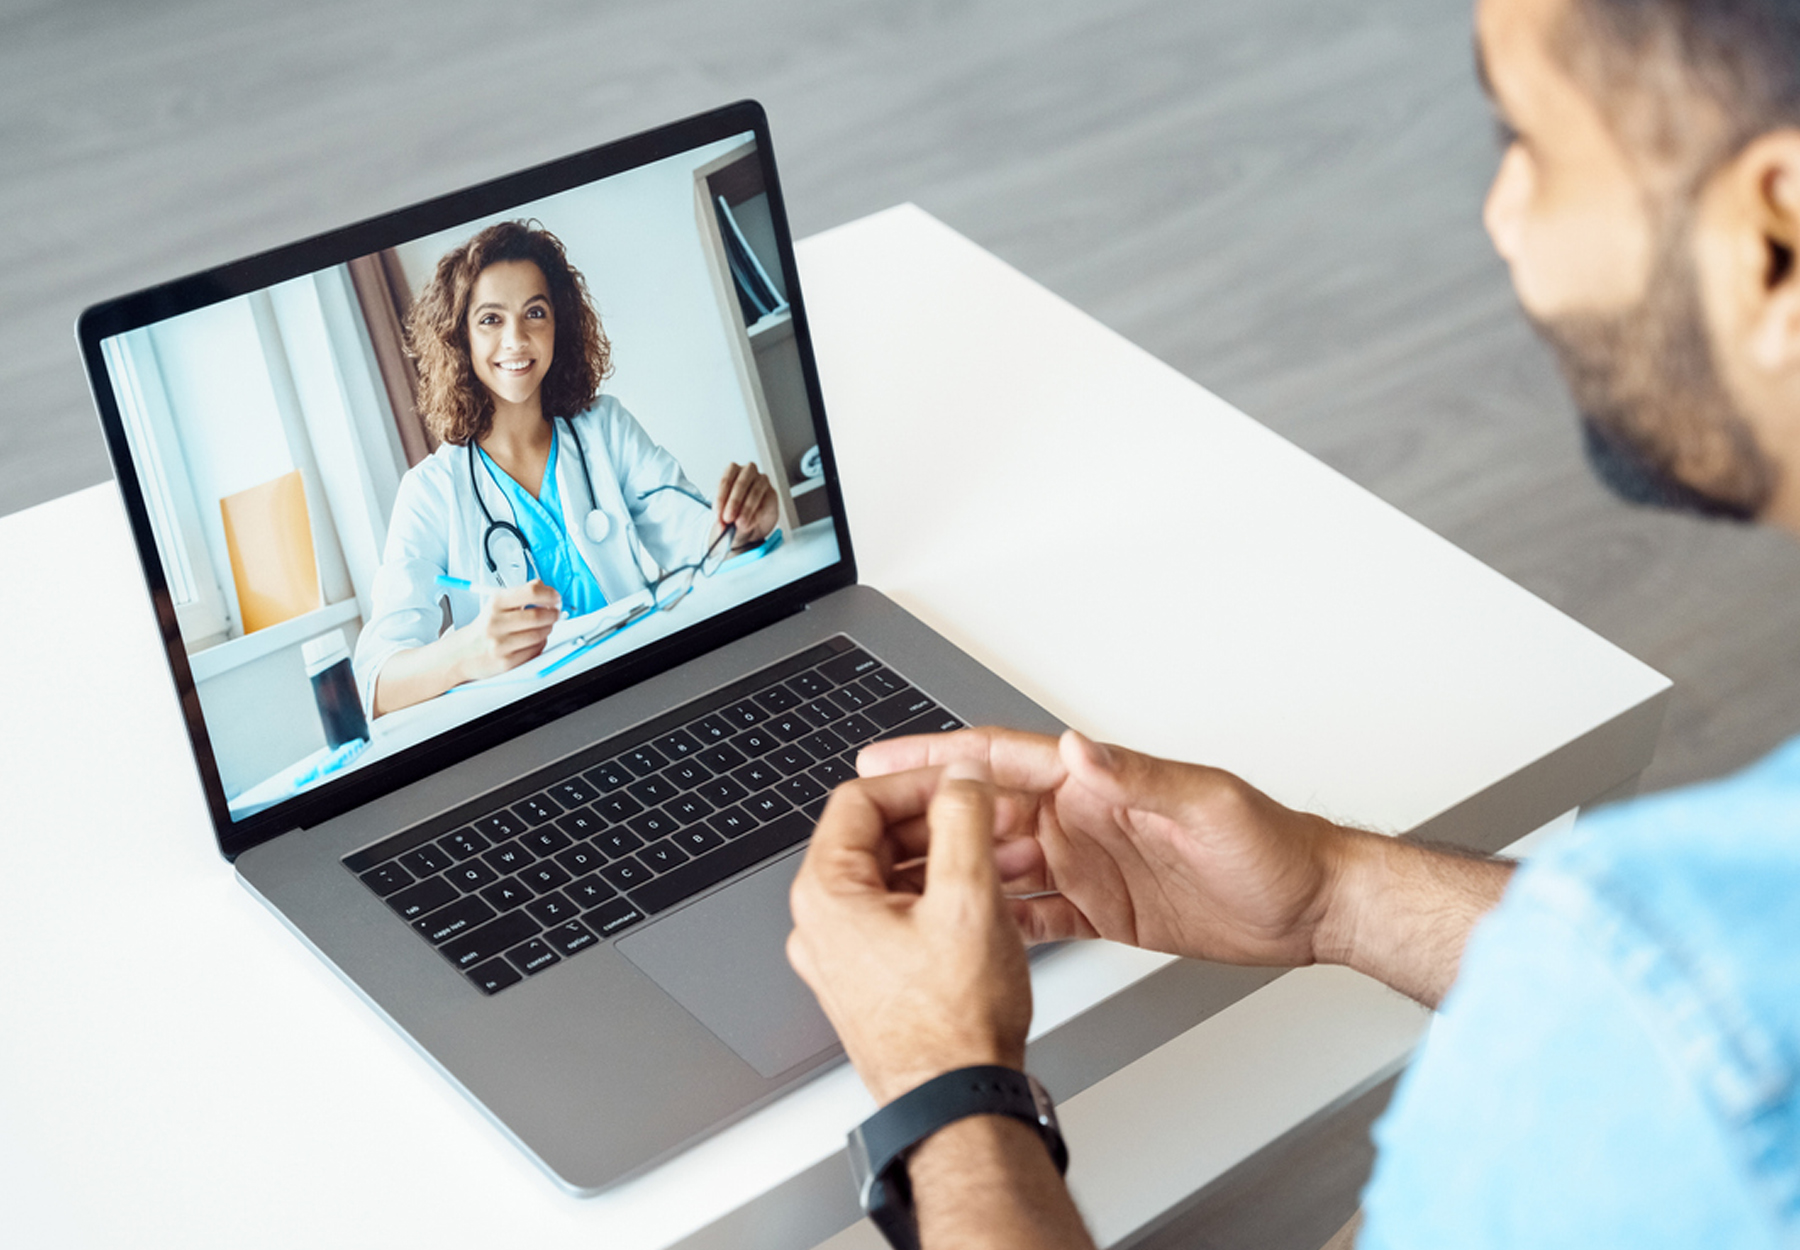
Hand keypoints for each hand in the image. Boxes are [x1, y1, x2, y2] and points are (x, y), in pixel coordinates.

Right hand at [455, 579, 560, 681]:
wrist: (462, 653)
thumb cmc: (484, 627)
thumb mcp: (497, 605)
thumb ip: (521, 594)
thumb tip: (546, 589)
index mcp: (496, 603)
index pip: (531, 592)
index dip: (550, 594)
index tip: (555, 597)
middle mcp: (496, 622)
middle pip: (539, 616)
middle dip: (553, 614)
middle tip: (554, 613)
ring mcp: (501, 644)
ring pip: (540, 634)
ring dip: (547, 629)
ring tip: (543, 627)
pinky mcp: (506, 662)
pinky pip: (535, 650)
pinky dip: (540, 644)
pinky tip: (534, 640)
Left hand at [714, 461, 777, 548]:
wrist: (753, 521)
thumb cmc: (735, 510)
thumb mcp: (724, 514)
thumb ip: (722, 519)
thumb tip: (722, 526)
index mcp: (732, 470)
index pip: (725, 481)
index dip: (720, 499)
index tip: (718, 514)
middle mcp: (748, 471)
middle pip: (741, 484)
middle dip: (733, 502)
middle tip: (728, 519)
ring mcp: (762, 481)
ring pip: (755, 492)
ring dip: (746, 509)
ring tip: (739, 524)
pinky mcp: (772, 493)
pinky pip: (765, 503)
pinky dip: (757, 515)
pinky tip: (750, 523)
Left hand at [787, 763, 1032, 1104]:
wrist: (958, 1102)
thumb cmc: (954, 1023)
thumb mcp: (969, 898)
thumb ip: (963, 821)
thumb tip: (961, 778)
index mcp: (827, 895)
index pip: (860, 799)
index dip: (920, 781)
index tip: (963, 782)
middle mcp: (823, 925)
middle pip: (878, 837)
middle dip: (944, 821)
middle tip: (994, 817)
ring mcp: (844, 957)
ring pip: (895, 877)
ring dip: (951, 859)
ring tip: (1007, 858)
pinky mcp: (872, 981)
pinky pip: (902, 917)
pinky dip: (944, 897)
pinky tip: (992, 899)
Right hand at [856, 727, 1346, 968]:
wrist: (1310, 905)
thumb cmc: (1272, 847)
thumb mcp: (1205, 806)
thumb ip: (1138, 777)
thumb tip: (1076, 747)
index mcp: (1097, 785)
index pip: (1001, 762)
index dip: (938, 757)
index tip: (883, 756)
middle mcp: (1083, 819)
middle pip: (982, 813)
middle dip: (923, 816)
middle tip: (863, 829)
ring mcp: (1087, 864)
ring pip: (995, 863)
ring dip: (946, 868)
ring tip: (889, 880)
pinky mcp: (1100, 910)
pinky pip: (1031, 913)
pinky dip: (991, 917)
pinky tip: (955, 927)